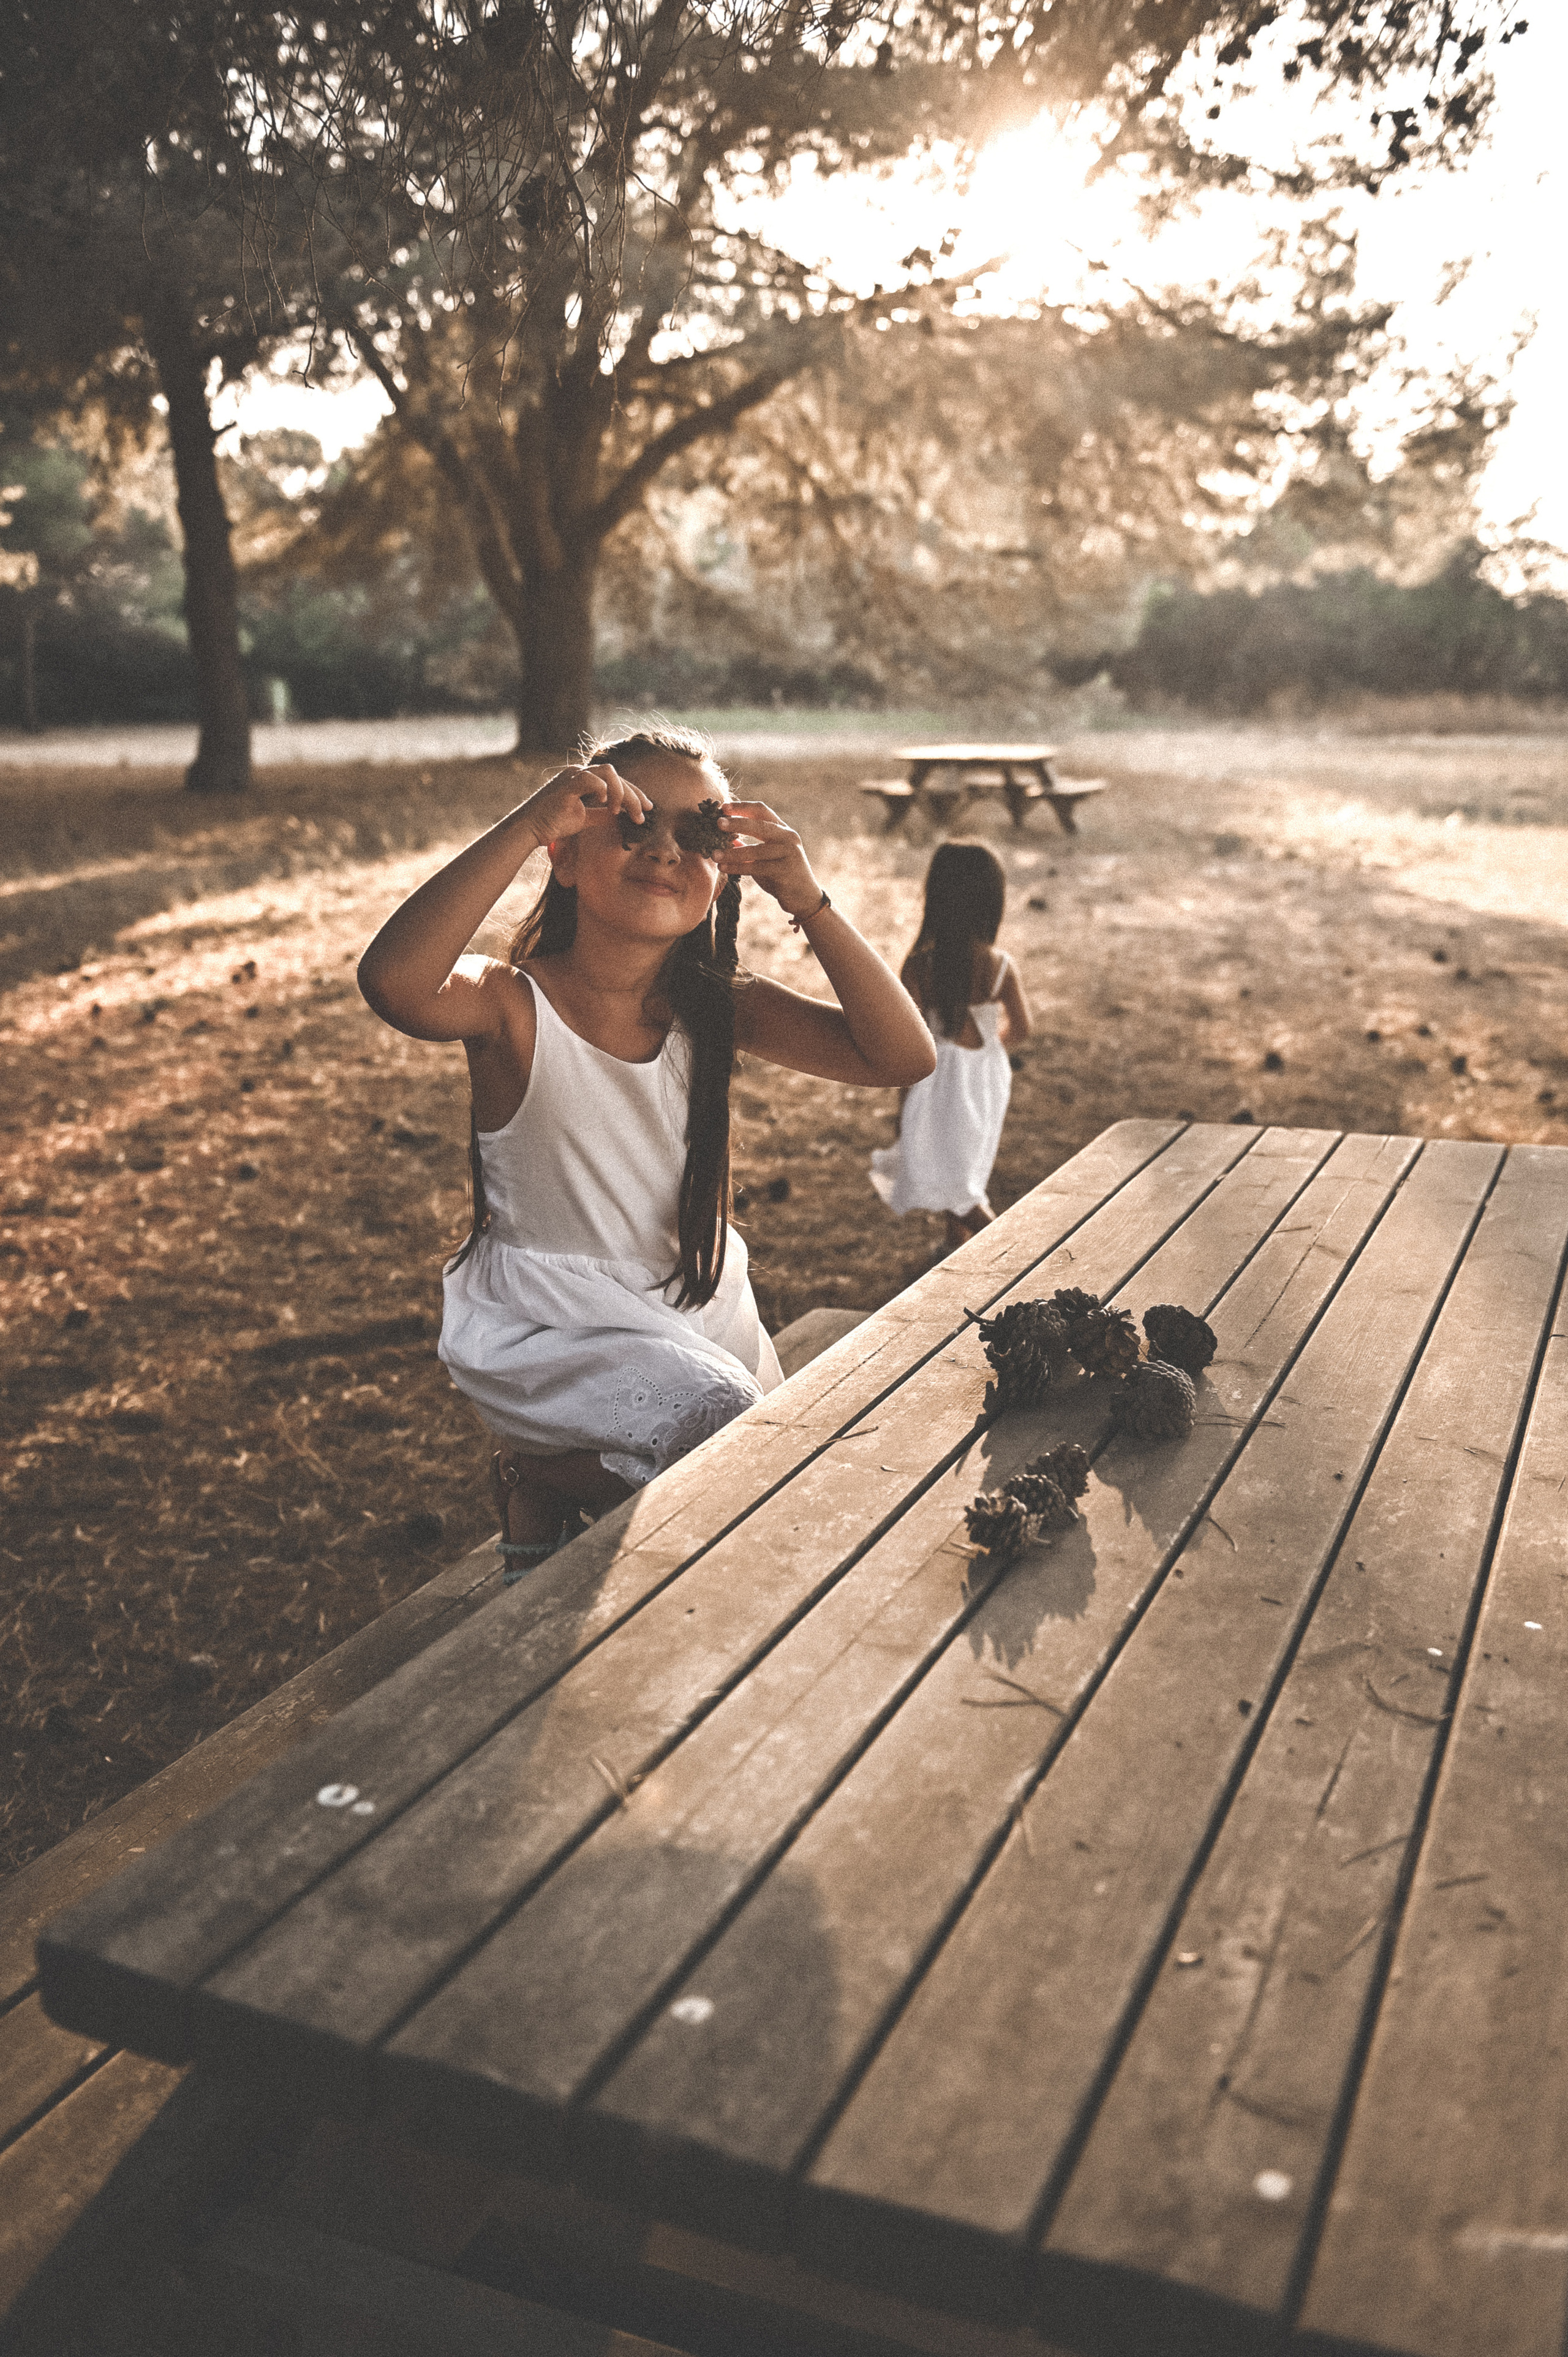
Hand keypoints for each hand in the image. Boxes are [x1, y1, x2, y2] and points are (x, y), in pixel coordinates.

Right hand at [516, 762, 650, 850]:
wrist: (530, 828)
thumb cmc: (553, 823)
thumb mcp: (584, 819)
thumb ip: (602, 814)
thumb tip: (621, 815)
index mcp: (584, 779)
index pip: (615, 780)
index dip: (634, 793)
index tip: (647, 809)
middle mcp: (579, 773)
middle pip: (616, 775)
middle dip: (634, 794)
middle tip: (644, 813)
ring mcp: (572, 776)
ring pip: (608, 772)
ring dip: (621, 792)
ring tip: (621, 811)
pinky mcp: (566, 785)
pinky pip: (590, 779)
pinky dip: (602, 789)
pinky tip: (607, 804)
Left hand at [716, 802, 821, 916]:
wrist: (804, 898)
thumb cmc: (781, 876)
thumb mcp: (765, 858)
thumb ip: (750, 848)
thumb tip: (727, 839)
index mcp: (783, 830)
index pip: (762, 810)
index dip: (742, 807)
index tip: (723, 808)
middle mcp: (788, 838)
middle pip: (760, 825)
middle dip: (737, 823)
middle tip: (717, 823)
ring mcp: (789, 853)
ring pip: (755, 850)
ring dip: (732, 853)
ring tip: (714, 854)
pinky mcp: (785, 870)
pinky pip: (756, 867)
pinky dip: (738, 867)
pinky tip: (724, 868)